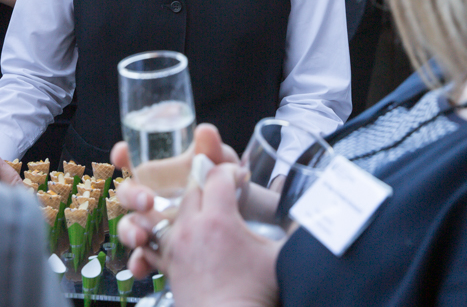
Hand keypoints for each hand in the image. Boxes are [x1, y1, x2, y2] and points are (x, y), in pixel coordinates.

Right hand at [114, 124, 240, 274]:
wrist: (241, 218)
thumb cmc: (224, 182)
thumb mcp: (220, 163)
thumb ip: (211, 149)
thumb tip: (205, 131)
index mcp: (158, 173)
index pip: (131, 162)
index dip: (121, 157)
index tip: (121, 153)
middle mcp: (149, 197)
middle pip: (126, 194)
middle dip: (131, 197)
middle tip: (148, 202)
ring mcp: (151, 224)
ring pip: (128, 226)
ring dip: (129, 231)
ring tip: (142, 239)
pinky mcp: (158, 249)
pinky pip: (142, 257)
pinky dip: (139, 262)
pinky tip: (143, 266)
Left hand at [122, 164, 279, 306]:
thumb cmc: (254, 295)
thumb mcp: (279, 256)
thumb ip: (293, 231)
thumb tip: (312, 217)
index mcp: (218, 220)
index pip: (218, 175)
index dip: (231, 171)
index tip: (240, 178)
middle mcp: (191, 228)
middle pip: (192, 189)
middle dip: (207, 185)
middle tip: (222, 191)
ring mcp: (175, 247)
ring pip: (172, 211)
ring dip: (186, 209)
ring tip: (201, 214)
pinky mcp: (167, 265)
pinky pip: (154, 240)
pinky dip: (161, 234)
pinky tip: (176, 235)